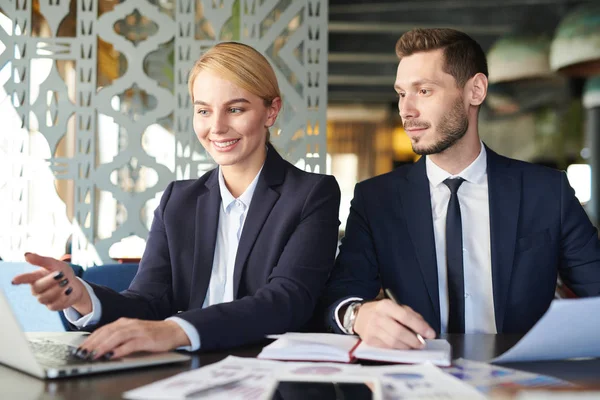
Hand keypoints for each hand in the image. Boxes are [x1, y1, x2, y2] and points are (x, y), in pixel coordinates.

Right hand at [11, 252, 91, 314]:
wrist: (75, 285)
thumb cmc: (62, 272)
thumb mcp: (54, 264)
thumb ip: (41, 260)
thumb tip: (26, 255)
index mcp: (35, 277)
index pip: (26, 278)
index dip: (20, 279)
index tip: (15, 280)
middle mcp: (37, 289)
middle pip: (37, 287)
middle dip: (50, 280)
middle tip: (62, 274)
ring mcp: (43, 298)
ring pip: (44, 297)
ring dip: (57, 289)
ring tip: (67, 282)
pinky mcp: (52, 306)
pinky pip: (54, 305)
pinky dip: (63, 298)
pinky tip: (68, 291)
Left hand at [75, 319, 189, 359]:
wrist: (173, 331)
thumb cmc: (152, 335)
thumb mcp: (133, 334)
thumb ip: (118, 339)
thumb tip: (99, 349)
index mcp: (124, 322)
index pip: (103, 329)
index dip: (90, 339)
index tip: (80, 349)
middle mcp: (130, 324)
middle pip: (107, 332)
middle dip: (93, 343)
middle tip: (82, 353)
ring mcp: (138, 330)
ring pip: (117, 336)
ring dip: (103, 346)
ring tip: (94, 355)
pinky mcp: (147, 339)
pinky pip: (131, 344)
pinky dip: (120, 349)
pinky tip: (112, 355)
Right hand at [353, 299, 435, 348]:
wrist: (359, 316)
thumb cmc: (381, 311)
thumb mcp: (395, 307)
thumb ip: (411, 315)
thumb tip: (424, 328)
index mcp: (386, 306)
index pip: (406, 317)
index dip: (420, 327)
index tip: (430, 334)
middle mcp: (378, 317)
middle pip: (399, 332)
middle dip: (414, 340)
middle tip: (422, 344)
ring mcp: (372, 330)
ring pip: (394, 342)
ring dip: (407, 347)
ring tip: (414, 346)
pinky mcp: (370, 340)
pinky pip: (387, 348)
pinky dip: (398, 349)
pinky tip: (402, 346)